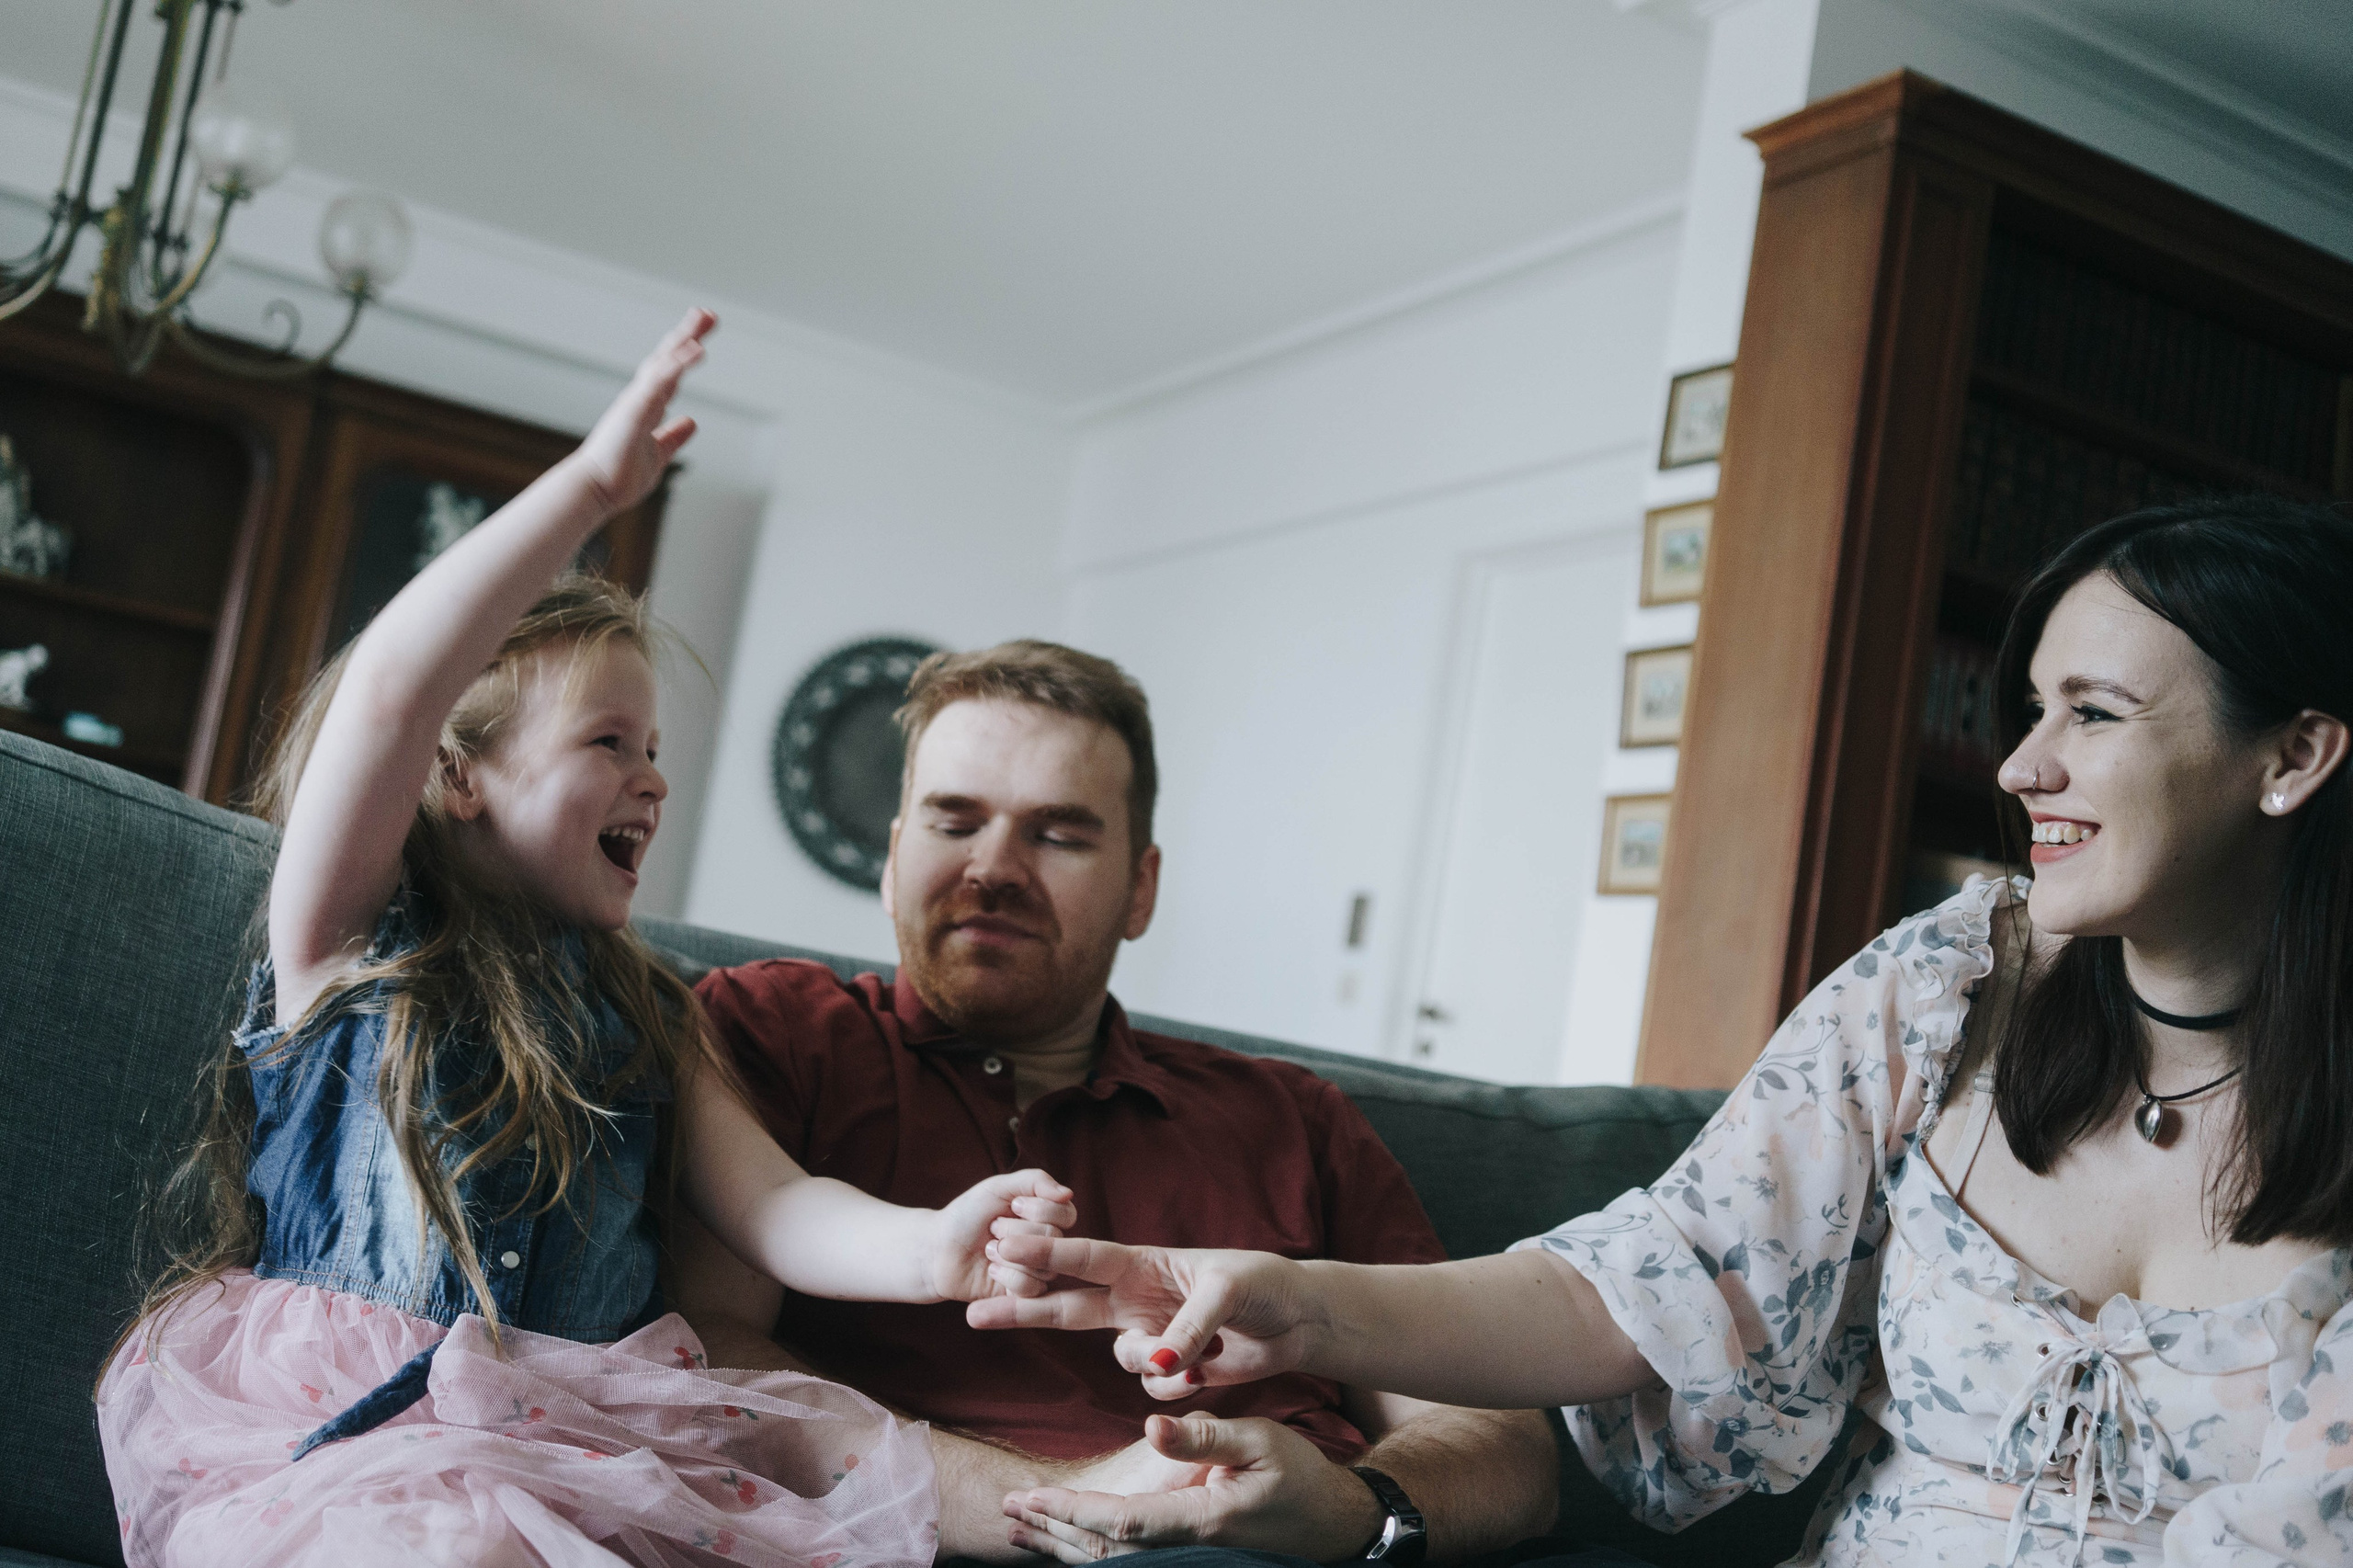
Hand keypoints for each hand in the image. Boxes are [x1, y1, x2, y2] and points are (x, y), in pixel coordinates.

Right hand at [567, 308, 712, 514]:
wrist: (595, 490)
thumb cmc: (620, 476)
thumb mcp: (658, 454)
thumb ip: (672, 436)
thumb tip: (690, 422)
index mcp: (647, 407)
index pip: (670, 373)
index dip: (685, 354)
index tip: (701, 337)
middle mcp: (641, 398)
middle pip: (667, 358)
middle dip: (687, 334)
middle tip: (708, 313)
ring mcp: (637, 401)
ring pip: (664, 362)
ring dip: (684, 338)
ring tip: (704, 318)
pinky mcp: (635, 409)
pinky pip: (660, 381)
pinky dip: (678, 363)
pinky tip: (696, 349)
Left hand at [931, 1169, 1077, 1302]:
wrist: (939, 1249)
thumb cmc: (968, 1215)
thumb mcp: (999, 1188)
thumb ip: (1035, 1181)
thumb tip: (1068, 1193)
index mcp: (1048, 1217)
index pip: (1067, 1214)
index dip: (1037, 1209)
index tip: (1012, 1206)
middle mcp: (1049, 1245)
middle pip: (1053, 1238)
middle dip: (1014, 1230)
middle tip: (993, 1229)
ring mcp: (1039, 1271)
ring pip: (1043, 1264)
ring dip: (1006, 1253)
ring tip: (990, 1250)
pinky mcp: (1025, 1296)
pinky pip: (1030, 1287)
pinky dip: (1005, 1275)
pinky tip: (991, 1270)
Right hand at [967, 1237, 1316, 1396]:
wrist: (1299, 1321)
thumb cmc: (1264, 1286)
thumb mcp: (1227, 1292)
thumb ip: (1186, 1326)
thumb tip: (1156, 1364)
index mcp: (1145, 1263)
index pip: (1084, 1258)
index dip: (1043, 1254)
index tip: (1000, 1243)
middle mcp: (1138, 1298)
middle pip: (1069, 1307)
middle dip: (1023, 1310)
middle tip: (973, 1315)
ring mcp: (1152, 1335)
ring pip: (1123, 1359)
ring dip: (1156, 1363)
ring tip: (1205, 1355)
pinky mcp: (1172, 1370)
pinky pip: (1155, 1389)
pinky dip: (1181, 1387)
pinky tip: (1213, 1371)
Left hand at [1004, 1414, 1383, 1563]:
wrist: (1334, 1524)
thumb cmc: (1303, 1478)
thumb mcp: (1262, 1441)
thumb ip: (1206, 1435)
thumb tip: (1152, 1422)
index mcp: (1202, 1519)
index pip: (1122, 1524)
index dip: (1072, 1513)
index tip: (1032, 1498)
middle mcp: (1186, 1547)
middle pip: (1103, 1550)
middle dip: (1053, 1529)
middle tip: (1008, 1507)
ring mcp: (1187, 1556)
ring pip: (1110, 1560)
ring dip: (1062, 1542)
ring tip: (1020, 1525)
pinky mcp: (1188, 1553)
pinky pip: (1127, 1558)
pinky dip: (1088, 1548)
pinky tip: (1065, 1539)